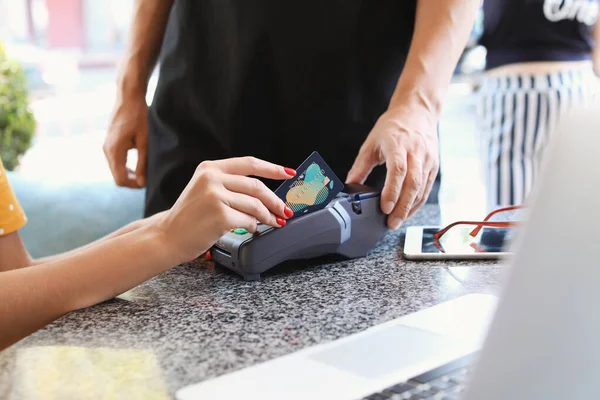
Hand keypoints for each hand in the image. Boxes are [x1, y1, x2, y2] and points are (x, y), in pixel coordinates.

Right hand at [103, 91, 148, 187]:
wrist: (128, 97)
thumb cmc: (138, 116)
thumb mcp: (144, 141)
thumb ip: (142, 162)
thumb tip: (141, 183)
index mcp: (114, 151)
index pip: (120, 179)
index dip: (134, 185)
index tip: (147, 182)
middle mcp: (107, 150)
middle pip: (117, 177)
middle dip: (132, 181)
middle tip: (148, 178)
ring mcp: (106, 147)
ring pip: (116, 170)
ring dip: (129, 174)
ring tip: (145, 172)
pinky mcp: (109, 143)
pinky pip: (115, 162)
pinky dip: (126, 166)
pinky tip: (138, 163)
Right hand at [156, 157, 295, 261]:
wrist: (167, 236)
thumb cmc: (189, 217)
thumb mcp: (205, 190)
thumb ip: (231, 185)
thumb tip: (266, 195)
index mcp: (210, 168)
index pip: (249, 163)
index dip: (272, 168)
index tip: (288, 173)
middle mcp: (212, 178)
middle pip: (256, 186)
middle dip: (275, 200)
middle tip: (284, 210)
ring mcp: (215, 196)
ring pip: (255, 205)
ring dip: (267, 216)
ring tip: (272, 222)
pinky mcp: (220, 215)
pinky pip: (248, 221)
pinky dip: (254, 227)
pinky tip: (251, 229)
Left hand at [346, 105, 438, 229]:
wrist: (417, 112)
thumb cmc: (393, 126)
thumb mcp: (371, 143)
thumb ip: (360, 166)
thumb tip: (350, 186)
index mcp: (398, 144)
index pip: (398, 171)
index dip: (392, 191)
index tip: (384, 207)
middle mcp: (416, 152)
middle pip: (412, 184)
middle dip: (402, 207)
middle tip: (391, 223)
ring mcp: (427, 160)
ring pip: (421, 189)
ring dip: (410, 209)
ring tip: (397, 222)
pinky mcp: (433, 166)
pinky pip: (426, 188)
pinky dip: (417, 203)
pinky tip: (408, 212)